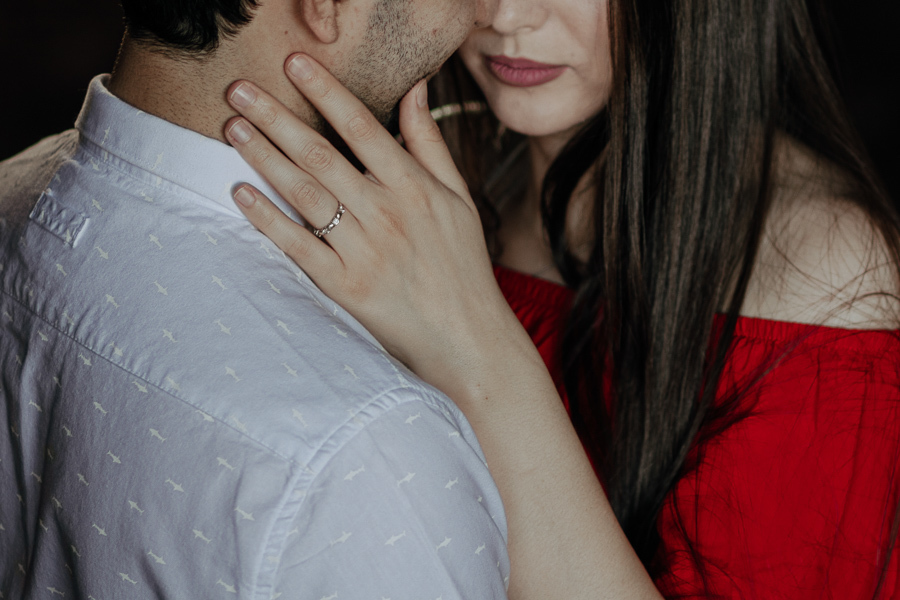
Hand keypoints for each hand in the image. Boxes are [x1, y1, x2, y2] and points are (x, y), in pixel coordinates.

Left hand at [223, 54, 534, 397]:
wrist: (467, 337)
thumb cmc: (462, 264)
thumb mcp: (459, 198)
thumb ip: (431, 143)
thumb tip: (416, 89)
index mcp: (415, 187)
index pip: (363, 127)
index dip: (326, 91)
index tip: (295, 64)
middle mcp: (387, 214)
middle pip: (322, 156)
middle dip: (277, 118)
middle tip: (240, 90)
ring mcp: (364, 252)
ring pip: (304, 195)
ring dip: (264, 158)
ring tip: (233, 128)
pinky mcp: (345, 287)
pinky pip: (298, 247)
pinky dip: (267, 219)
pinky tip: (241, 192)